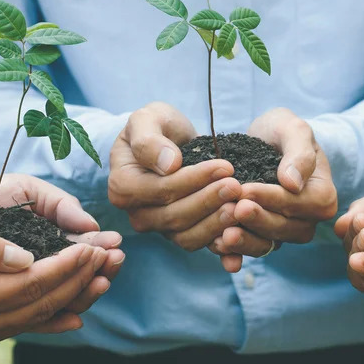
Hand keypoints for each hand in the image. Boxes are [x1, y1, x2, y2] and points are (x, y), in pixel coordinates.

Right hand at [0, 173, 124, 315]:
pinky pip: (24, 327)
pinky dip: (53, 319)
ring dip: (75, 297)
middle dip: (81, 279)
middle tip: (113, 258)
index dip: (67, 265)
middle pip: (42, 302)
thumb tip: (27, 259)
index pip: (33, 283)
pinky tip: (78, 313)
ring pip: (38, 317)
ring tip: (106, 277)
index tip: (93, 247)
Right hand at [108, 102, 241, 266]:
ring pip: (187, 235)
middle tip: (237, 186)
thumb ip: (150, 140)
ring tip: (241, 205)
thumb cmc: (154, 127)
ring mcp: (158, 227)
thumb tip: (169, 165)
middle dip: (209, 201)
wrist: (168, 140)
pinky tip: (240, 229)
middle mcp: (137, 213)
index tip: (224, 166)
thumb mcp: (147, 119)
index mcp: (122, 187)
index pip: (161, 190)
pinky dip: (220, 241)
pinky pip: (199, 243)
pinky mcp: (179, 234)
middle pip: (175, 216)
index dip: (194, 180)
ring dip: (216, 223)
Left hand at [211, 108, 337, 270]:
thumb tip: (292, 183)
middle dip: (258, 220)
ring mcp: (283, 231)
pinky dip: (235, 253)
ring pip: (268, 243)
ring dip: (246, 242)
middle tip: (234, 209)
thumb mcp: (293, 129)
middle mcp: (306, 220)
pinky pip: (250, 248)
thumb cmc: (282, 131)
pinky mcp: (261, 236)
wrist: (263, 141)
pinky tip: (217, 245)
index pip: (300, 203)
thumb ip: (299, 153)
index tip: (246, 190)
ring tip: (224, 235)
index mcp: (322, 196)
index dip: (273, 198)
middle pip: (285, 227)